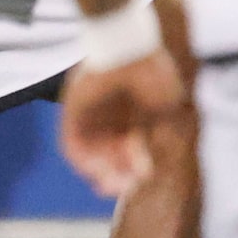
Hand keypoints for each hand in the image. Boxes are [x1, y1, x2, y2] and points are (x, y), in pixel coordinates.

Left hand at [58, 47, 190, 198]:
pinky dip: (82, 162)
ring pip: (92, 156)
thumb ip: (160, 134)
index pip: (131, 151)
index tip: (143, 180)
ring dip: (101, 173)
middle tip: (126, 188)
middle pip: (111, 157)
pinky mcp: (72, 113)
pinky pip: (71, 145)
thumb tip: (153, 163)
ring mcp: (90, 116)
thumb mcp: (165, 108)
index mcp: (132, 116)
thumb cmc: (152, 75)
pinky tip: (94, 172)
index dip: (135, 169)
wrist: (128, 49)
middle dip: (119, 176)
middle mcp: (110, 119)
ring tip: (111, 185)